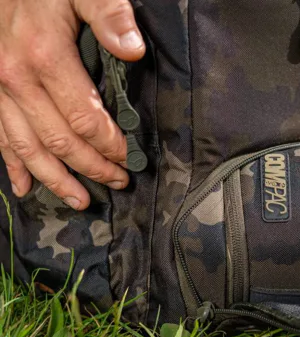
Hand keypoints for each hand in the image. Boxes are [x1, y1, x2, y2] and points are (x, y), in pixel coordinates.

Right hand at [0, 0, 144, 208]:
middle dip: (92, 167)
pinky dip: (12, 165)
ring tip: (79, 201)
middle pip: (59, 141)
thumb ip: (109, 15)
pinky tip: (23, 187)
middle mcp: (16, 80)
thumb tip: (133, 49)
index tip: (130, 158)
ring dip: (55, 179)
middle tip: (118, 182)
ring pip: (27, 148)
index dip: (110, 145)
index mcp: (44, 58)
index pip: (86, 119)